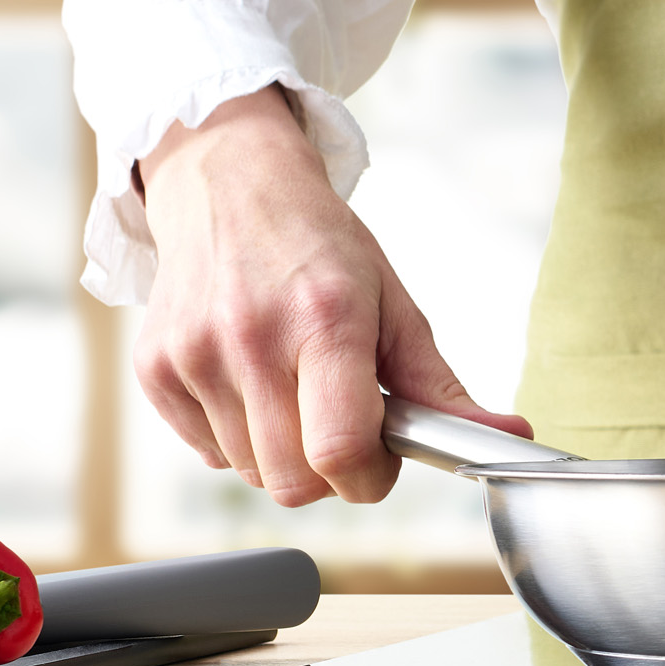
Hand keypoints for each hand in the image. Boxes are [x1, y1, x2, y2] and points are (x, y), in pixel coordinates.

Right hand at [137, 87, 530, 506]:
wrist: (228, 184)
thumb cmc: (317, 244)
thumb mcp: (394, 303)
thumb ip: (441, 386)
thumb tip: (511, 439)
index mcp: (325, 320)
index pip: (340, 450)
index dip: (370, 476)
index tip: (381, 458)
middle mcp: (251, 340)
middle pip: (293, 481)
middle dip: (330, 473)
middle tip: (344, 426)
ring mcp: (193, 356)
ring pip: (251, 473)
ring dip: (284, 454)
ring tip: (296, 391)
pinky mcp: (154, 368)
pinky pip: (207, 453)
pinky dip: (238, 438)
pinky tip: (253, 385)